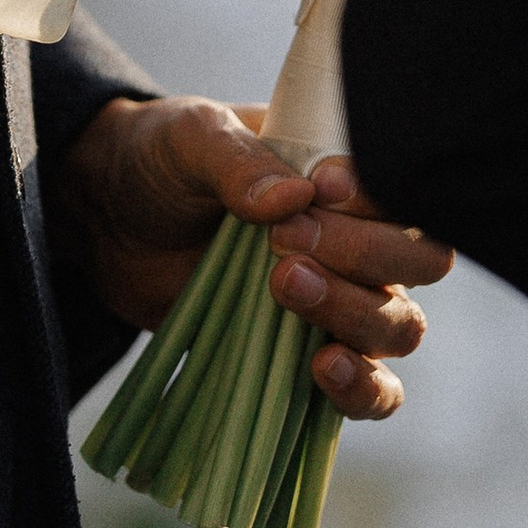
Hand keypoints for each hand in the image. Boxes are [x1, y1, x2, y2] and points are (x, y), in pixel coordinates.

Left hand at [53, 99, 449, 420]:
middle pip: (417, 261)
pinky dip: (363, 389)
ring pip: (398, 325)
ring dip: (353, 313)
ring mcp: (339, 302)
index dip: (375, 197)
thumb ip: (236, 158)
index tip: (319, 189)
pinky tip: (322, 370)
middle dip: (362, 254)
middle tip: (281, 243)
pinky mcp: (310, 357)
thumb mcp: (188, 138)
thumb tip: (290, 199)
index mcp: (341, 174)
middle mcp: (357, 239)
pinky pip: (372, 390)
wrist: (110, 223)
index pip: (401, 191)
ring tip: (282, 287)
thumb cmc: (162, 163)